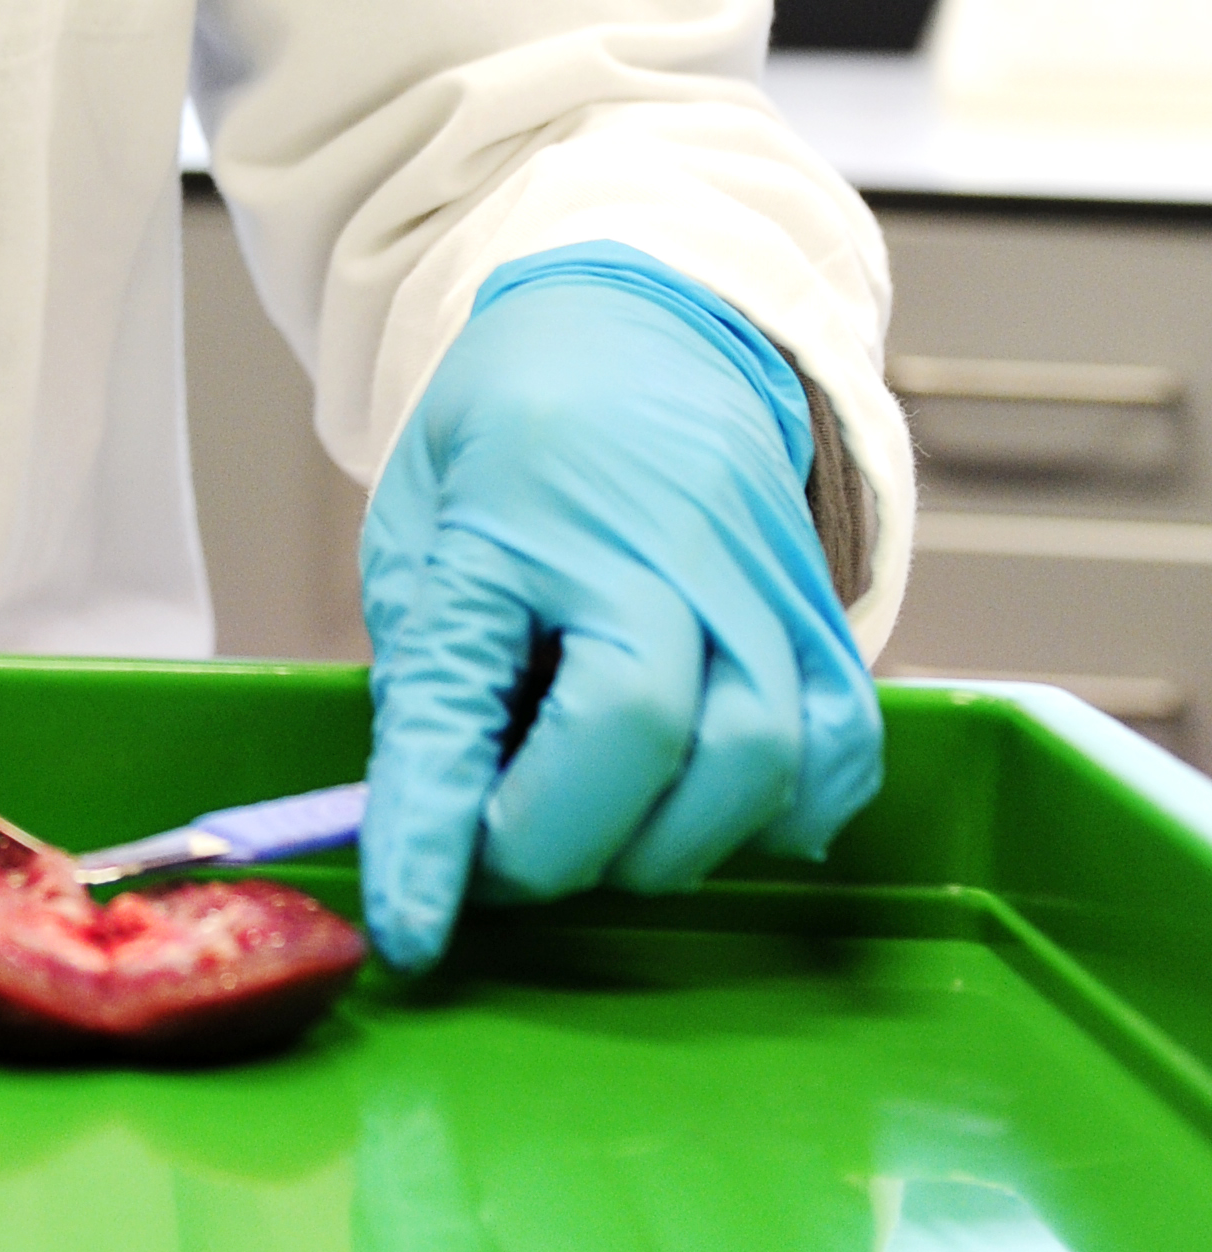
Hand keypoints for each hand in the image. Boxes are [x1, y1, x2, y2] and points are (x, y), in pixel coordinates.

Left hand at [356, 247, 881, 970]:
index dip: (432, 829)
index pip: (463, 694)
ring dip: (670, 838)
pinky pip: (838, 751)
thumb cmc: (514, 425)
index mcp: (514, 513)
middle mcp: (653, 546)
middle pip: (640, 733)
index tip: (413, 932)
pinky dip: (781, 811)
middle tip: (503, 847)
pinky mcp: (823, 614)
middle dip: (559, 841)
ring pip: (756, 761)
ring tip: (604, 814)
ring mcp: (756, 581)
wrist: (646, 319)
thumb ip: (429, 660)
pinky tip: (709, 800)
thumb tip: (436, 818)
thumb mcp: (422, 514)